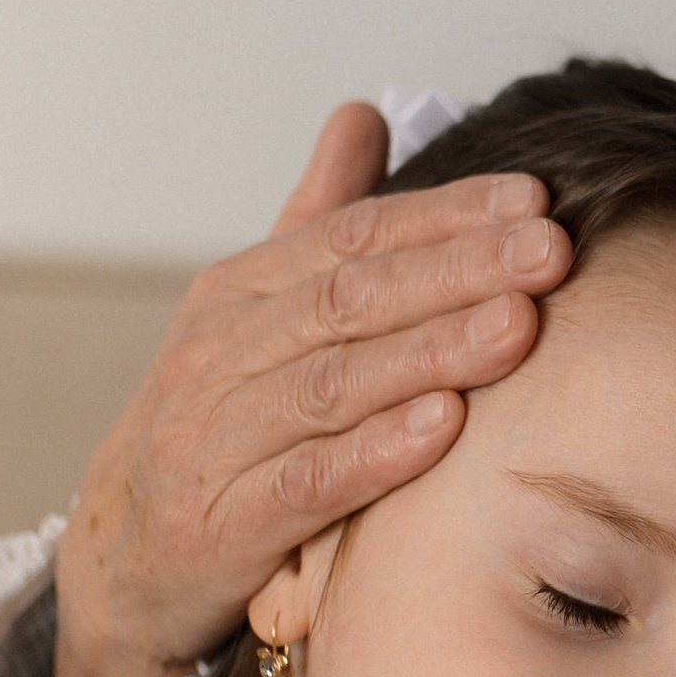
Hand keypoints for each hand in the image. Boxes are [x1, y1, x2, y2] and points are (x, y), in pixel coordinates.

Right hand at [49, 102, 574, 676]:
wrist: (126, 563)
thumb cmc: (220, 426)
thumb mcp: (259, 315)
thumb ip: (319, 219)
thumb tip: (365, 113)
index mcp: (240, 292)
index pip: (353, 236)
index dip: (445, 214)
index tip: (533, 200)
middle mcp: (221, 353)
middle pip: (352, 299)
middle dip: (458, 270)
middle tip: (549, 252)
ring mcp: (215, 438)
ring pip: (335, 384)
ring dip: (432, 352)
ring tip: (519, 328)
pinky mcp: (222, 524)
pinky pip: (308, 482)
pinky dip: (377, 453)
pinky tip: (445, 430)